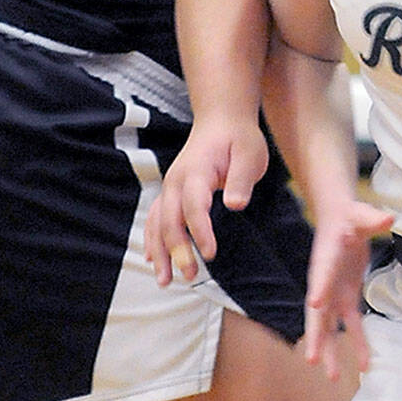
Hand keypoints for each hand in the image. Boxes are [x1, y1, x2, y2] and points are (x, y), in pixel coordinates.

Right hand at [143, 116, 268, 285]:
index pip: (194, 206)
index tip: (210, 254)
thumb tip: (236, 204)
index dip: (200, 232)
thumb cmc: (239, 138)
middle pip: (169, 220)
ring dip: (159, 252)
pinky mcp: (170, 193)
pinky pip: (154, 219)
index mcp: (196, 171)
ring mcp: (169, 187)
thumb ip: (242, 178)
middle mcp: (176, 180)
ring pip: (156, 223)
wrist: (221, 120)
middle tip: (190, 276)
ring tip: (165, 280)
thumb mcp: (250, 153)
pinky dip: (152, 241)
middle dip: (177, 250)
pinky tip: (153, 261)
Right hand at [302, 201, 394, 379]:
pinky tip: (363, 364)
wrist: (341, 219)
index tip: (315, 303)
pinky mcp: (345, 297)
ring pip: (328, 326)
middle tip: (312, 360)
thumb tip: (388, 217)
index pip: (321, 274)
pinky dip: (355, 341)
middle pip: (317, 312)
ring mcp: (333, 292)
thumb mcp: (362, 214)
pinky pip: (350, 323)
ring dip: (329, 350)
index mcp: (325, 258)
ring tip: (332, 377)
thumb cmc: (350, 216)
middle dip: (316, 336)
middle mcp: (324, 281)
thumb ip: (373, 218)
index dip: (319, 288)